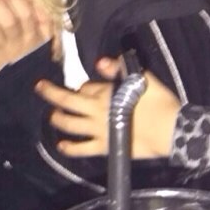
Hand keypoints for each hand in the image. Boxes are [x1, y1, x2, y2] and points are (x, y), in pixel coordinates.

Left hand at [0, 0, 53, 78]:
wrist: (24, 92)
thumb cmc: (33, 61)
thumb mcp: (46, 43)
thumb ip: (45, 23)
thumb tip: (39, 4)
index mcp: (34, 38)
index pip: (26, 13)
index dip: (16, 0)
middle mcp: (19, 44)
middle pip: (7, 19)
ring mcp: (2, 53)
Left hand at [35, 56, 181, 158]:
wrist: (169, 129)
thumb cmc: (159, 101)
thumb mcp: (142, 78)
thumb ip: (119, 69)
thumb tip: (100, 61)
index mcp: (105, 92)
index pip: (86, 86)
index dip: (84, 85)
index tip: (87, 87)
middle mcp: (96, 110)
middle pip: (67, 100)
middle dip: (51, 93)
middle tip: (39, 87)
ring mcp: (98, 130)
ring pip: (70, 124)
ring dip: (58, 118)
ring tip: (52, 115)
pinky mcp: (104, 146)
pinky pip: (82, 148)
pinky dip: (69, 147)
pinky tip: (61, 145)